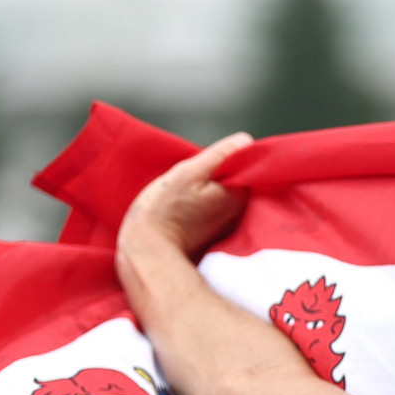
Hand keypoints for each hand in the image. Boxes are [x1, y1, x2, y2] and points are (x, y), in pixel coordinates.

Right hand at [117, 132, 253, 259]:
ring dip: (204, 191)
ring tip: (182, 197)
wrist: (148, 253)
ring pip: (218, 197)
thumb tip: (245, 141)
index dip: (222, 161)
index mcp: (238, 196)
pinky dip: (199, 207)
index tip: (202, 165)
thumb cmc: (164, 210)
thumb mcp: (189, 173)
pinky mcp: (210, 238)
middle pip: (230, 183)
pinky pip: (209, 213)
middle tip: (188, 182)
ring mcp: (224, 228)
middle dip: (212, 176)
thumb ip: (220, 155)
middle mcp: (238, 215)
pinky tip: (183, 209)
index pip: (241, 169)